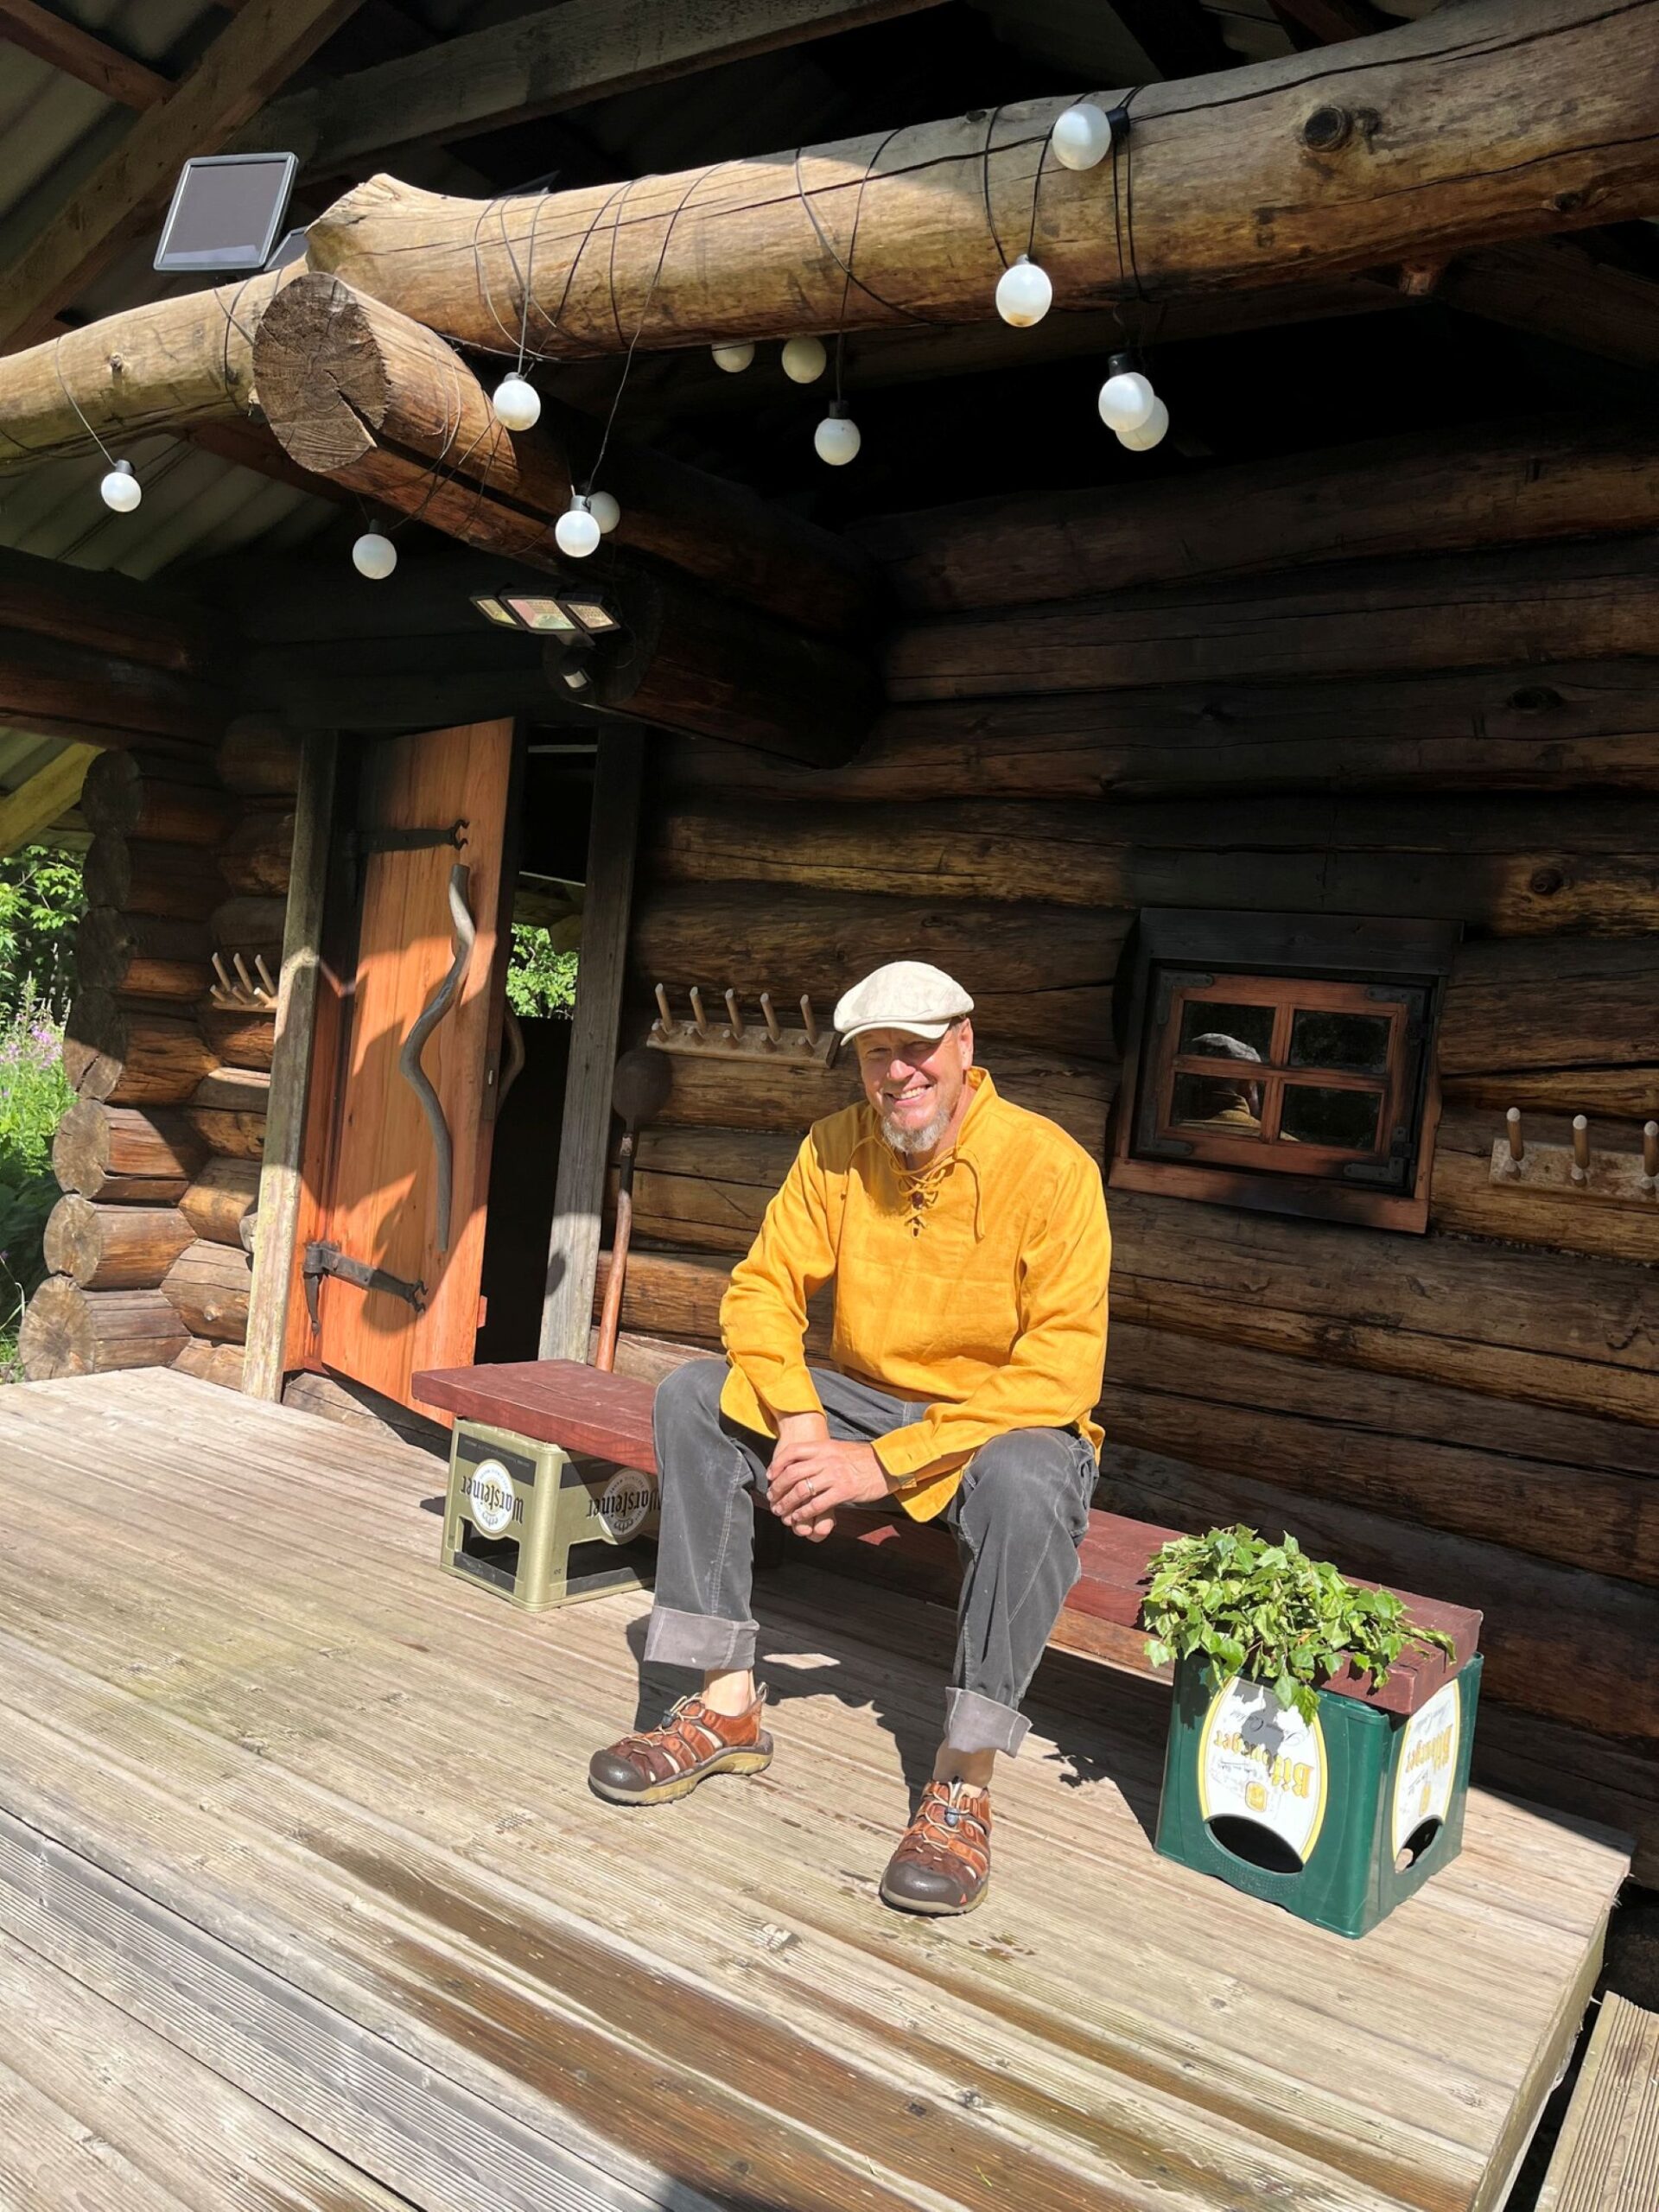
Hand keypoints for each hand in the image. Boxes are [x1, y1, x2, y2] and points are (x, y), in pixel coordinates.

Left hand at [768, 1434, 889, 1541]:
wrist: (889, 1464)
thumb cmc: (865, 1459)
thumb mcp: (841, 1448)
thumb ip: (823, 1453)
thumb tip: (805, 1461)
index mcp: (825, 1446)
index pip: (793, 1451)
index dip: (777, 1464)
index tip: (770, 1476)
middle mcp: (827, 1459)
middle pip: (792, 1473)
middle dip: (778, 1488)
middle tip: (772, 1498)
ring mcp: (835, 1475)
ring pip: (801, 1490)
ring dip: (787, 1503)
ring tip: (781, 1511)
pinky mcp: (844, 1491)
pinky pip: (817, 1504)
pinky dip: (803, 1512)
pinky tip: (798, 1517)